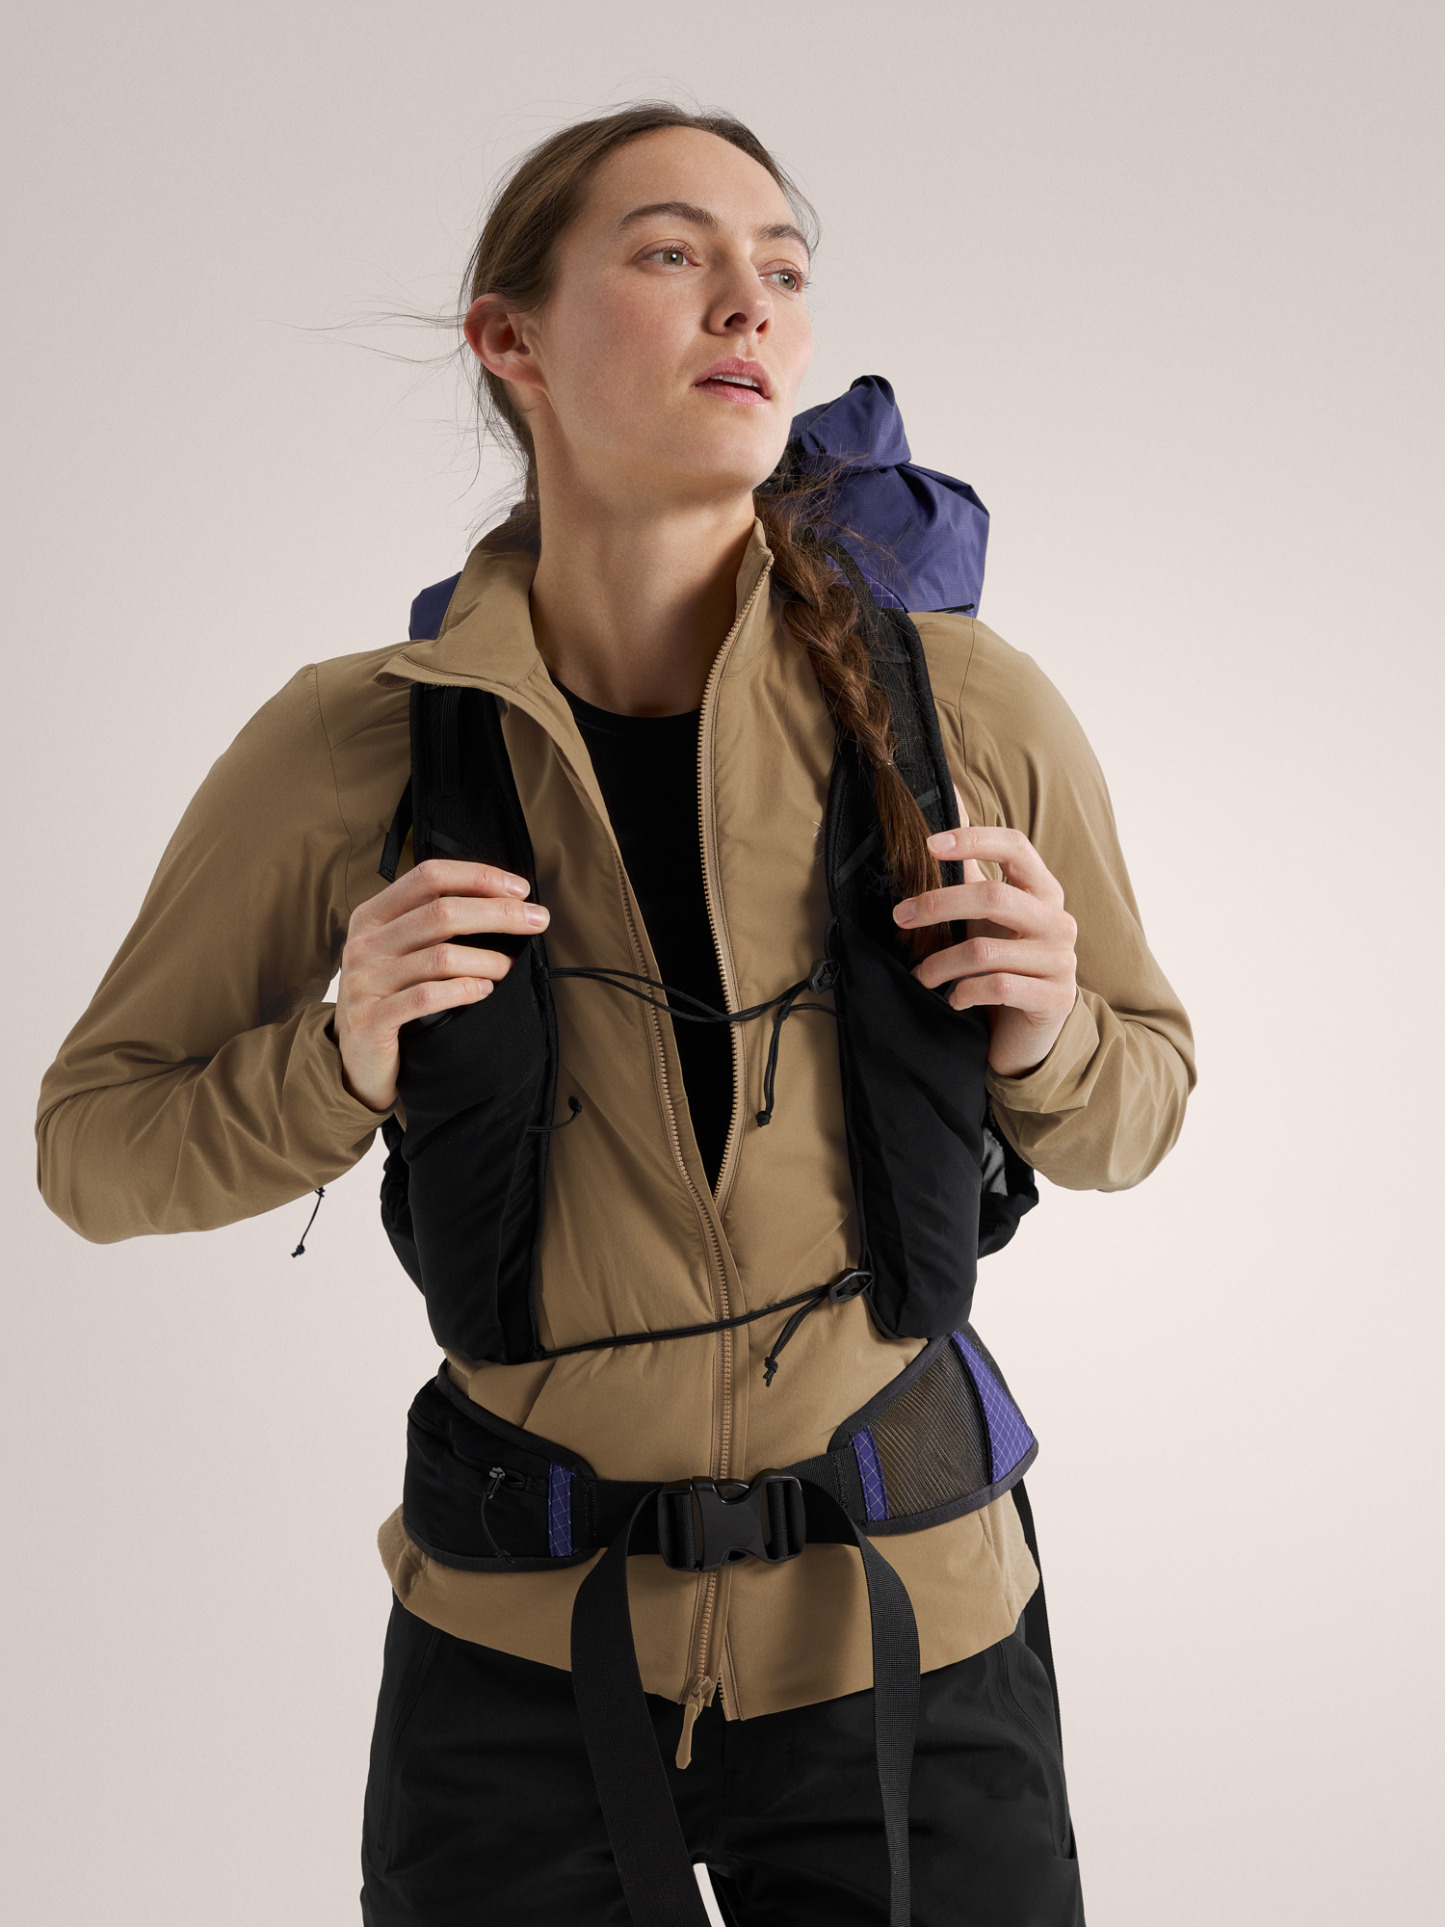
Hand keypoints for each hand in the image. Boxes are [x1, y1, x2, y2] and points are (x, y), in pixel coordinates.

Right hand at [334, 859, 548, 1111]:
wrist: (356, 1058)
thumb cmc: (392, 995)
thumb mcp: (402, 950)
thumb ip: (435, 924)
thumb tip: (507, 902)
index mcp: (372, 915)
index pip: (429, 876)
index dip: (478, 877)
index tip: (521, 889)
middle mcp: (364, 943)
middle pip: (442, 912)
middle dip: (498, 913)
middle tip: (538, 920)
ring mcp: (364, 982)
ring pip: (440, 957)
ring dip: (487, 960)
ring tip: (510, 968)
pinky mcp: (371, 1020)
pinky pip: (425, 998)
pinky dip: (463, 991)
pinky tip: (485, 992)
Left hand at [892, 789, 1077, 1079]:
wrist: (1027, 1031)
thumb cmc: (1004, 963)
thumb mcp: (986, 916)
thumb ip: (970, 870)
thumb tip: (951, 806)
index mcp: (1043, 891)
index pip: (1015, 847)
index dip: (972, 840)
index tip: (929, 845)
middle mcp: (1058, 921)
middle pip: (992, 896)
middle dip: (937, 905)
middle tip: (900, 917)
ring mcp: (1060, 961)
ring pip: (985, 951)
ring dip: (940, 963)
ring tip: (920, 975)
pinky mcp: (1054, 999)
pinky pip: (997, 987)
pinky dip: (963, 992)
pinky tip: (953, 999)